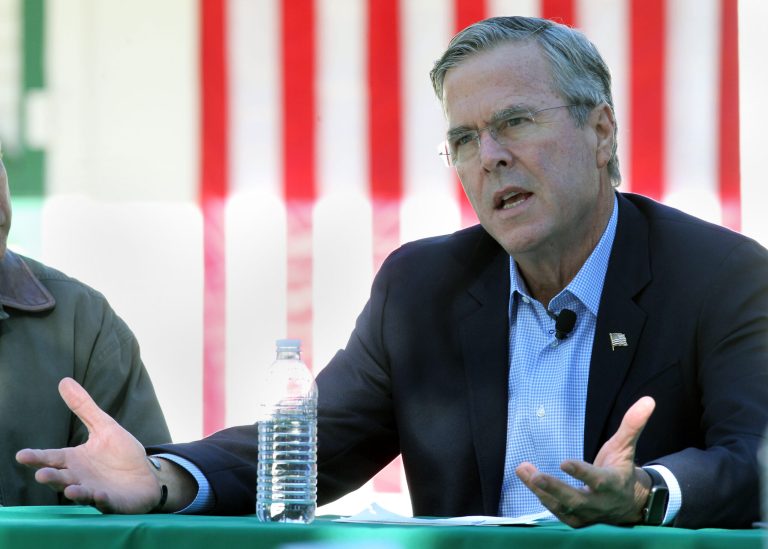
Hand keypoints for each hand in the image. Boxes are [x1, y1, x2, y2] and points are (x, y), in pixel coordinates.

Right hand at [16, 377, 162, 512]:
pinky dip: (101, 500)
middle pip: (61, 478)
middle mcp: (79, 478)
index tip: (21, 455)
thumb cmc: (121, 454)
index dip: (37, 457)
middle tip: (41, 474)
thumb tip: (64, 380)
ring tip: (68, 489)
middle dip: (51, 477)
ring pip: (80, 493)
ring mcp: (94, 492)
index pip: (52, 458)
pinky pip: (105, 503)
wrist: (146, 476)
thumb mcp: (104, 427)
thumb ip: (84, 408)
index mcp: (75, 460)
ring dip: (74, 492)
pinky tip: (99, 495)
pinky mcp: (112, 502)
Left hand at [516, 396, 655, 526]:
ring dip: (541, 490)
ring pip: (561, 506)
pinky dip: (542, 497)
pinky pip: (557, 511)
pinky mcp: (576, 520)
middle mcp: (600, 503)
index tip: (564, 462)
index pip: (598, 480)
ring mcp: (587, 515)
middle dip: (555, 488)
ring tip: (523, 469)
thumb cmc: (621, 469)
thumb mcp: (626, 447)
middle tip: (536, 476)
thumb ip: (632, 425)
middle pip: (576, 500)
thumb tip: (648, 400)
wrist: (628, 503)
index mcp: (613, 484)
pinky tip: (528, 480)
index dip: (582, 473)